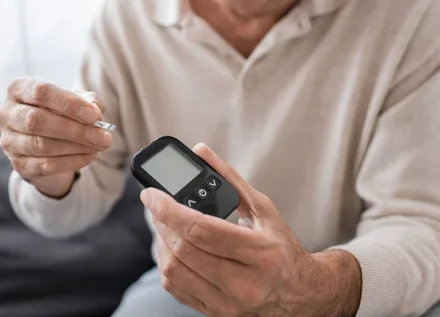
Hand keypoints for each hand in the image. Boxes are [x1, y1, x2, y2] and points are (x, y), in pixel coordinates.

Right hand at [0, 77, 111, 197]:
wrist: (50, 142)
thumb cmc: (63, 113)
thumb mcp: (77, 101)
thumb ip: (89, 102)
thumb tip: (95, 114)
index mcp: (19, 88)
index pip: (40, 91)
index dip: (68, 103)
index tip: (93, 115)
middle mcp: (7, 113)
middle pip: (36, 120)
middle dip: (74, 129)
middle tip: (102, 136)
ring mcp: (9, 141)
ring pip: (41, 145)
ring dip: (76, 147)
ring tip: (99, 146)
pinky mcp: (18, 164)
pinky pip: (45, 165)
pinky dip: (71, 162)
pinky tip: (89, 156)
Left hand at [141, 143, 361, 316]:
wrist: (301, 294)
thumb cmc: (282, 247)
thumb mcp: (263, 208)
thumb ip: (229, 178)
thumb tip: (200, 151)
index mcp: (260, 253)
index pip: (200, 230)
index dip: (168, 210)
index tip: (151, 194)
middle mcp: (244, 284)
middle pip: (183, 250)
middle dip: (162, 223)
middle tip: (156, 206)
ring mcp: (228, 303)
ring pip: (174, 271)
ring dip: (161, 242)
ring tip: (164, 224)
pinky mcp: (216, 313)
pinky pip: (176, 288)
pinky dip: (167, 263)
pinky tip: (172, 247)